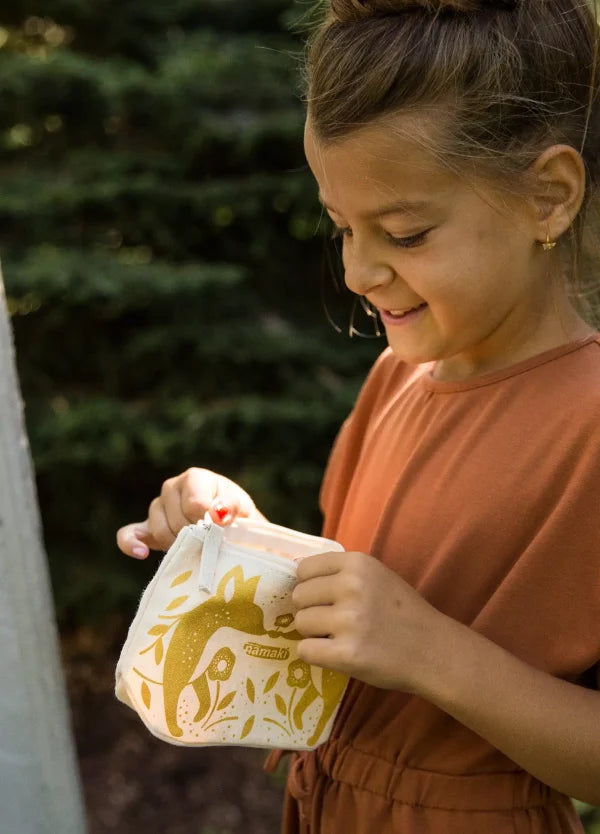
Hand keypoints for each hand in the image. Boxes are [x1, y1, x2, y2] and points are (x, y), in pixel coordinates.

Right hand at [116, 467, 265, 558]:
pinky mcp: (145, 528)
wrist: (231, 531)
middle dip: (195, 537)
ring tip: (197, 551)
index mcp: (195, 478)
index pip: (194, 504)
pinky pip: (128, 534)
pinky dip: (132, 544)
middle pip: (176, 519)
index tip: (221, 532)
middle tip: (211, 545)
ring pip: (158, 530)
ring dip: (178, 546)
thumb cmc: (239, 518)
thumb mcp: (243, 509)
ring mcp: (157, 508)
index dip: (208, 524)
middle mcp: (172, 488)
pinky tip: (142, 553)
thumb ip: (231, 506)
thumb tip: (216, 514)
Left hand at [292, 550, 444, 692]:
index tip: (323, 598)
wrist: (432, 650)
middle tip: (333, 621)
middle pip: (298, 596)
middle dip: (310, 610)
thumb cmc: (401, 612)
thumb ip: (341, 574)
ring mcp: (349, 621)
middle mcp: (351, 587)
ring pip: (300, 623)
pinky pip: (305, 650)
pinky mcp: (346, 654)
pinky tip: (334, 654)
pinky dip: (315, 655)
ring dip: (313, 633)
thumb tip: (297, 579)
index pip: (304, 569)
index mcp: (357, 563)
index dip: (309, 586)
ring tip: (338, 637)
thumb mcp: (376, 576)